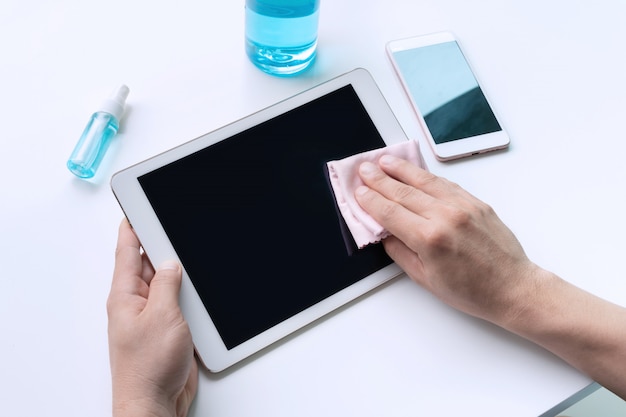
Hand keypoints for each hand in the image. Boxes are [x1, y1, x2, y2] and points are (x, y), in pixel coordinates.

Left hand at [108, 219, 197, 416]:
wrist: (155, 402)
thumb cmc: (148, 367)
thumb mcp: (162, 316)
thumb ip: (167, 284)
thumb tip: (170, 263)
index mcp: (125, 295)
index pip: (127, 250)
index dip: (133, 226)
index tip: (140, 206)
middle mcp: (137, 302)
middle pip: (149, 262)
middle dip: (161, 244)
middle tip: (175, 222)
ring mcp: (153, 315)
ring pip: (167, 281)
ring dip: (179, 271)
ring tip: (191, 252)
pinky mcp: (168, 327)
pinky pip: (177, 300)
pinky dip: (188, 292)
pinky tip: (198, 285)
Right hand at [354, 155, 540, 325]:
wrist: (513, 287)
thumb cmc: (472, 290)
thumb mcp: (425, 279)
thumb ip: (400, 252)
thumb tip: (384, 232)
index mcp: (429, 239)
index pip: (390, 212)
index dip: (370, 200)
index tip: (358, 191)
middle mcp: (445, 217)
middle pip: (403, 191)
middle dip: (379, 179)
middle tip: (364, 169)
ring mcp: (463, 206)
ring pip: (424, 181)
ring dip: (401, 169)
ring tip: (384, 161)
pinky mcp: (476, 203)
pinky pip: (445, 183)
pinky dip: (427, 175)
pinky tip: (415, 170)